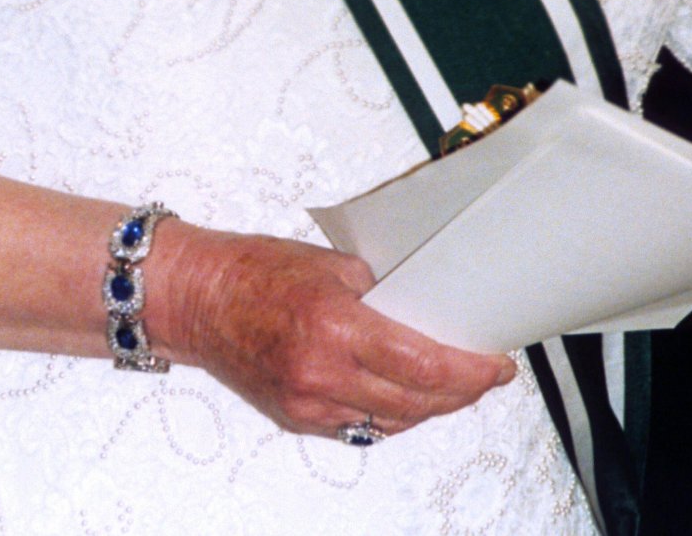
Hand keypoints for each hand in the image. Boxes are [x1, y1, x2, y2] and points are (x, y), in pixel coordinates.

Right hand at [150, 222, 514, 437]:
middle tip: (485, 375)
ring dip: (429, 407)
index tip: (494, 366)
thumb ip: (377, 291)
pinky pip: (360, 427)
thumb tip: (423, 310)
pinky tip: (406, 395)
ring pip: (392, 421)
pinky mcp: (298, 418)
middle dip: (460, 393)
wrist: (196, 299)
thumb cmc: (254, 270)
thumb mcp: (329, 264)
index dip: (467, 373)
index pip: (421, 365)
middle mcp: (322, 374)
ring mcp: (308, 404)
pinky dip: (390, 414)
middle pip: (415, 403)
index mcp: (334, 326)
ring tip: (453, 384)